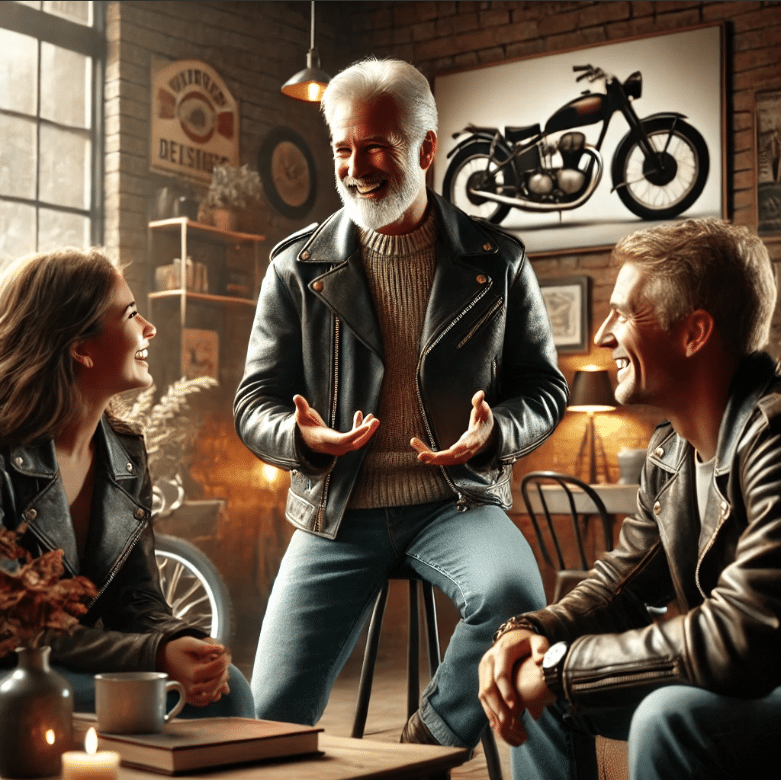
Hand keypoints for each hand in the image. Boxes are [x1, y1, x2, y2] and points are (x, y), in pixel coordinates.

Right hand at [158, 636, 230, 706]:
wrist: (163, 659)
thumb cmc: (177, 649)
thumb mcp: (188, 642)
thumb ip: (204, 646)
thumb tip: (221, 649)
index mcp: (193, 672)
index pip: (217, 669)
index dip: (225, 660)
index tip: (226, 653)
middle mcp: (191, 686)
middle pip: (217, 683)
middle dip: (224, 672)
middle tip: (224, 662)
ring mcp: (190, 694)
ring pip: (213, 695)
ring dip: (220, 683)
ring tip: (219, 671)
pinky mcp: (189, 698)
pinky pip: (205, 701)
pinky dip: (213, 693)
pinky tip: (213, 681)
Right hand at [294, 394, 378, 456]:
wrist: (305, 441)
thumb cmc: (304, 426)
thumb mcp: (301, 416)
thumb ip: (301, 407)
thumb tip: (296, 397)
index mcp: (325, 439)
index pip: (343, 439)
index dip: (356, 433)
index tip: (367, 426)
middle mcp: (334, 446)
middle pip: (354, 443)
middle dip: (366, 432)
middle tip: (376, 420)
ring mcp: (340, 448)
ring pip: (357, 442)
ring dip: (367, 430)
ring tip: (374, 418)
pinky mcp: (344, 445)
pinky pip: (355, 438)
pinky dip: (360, 428)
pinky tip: (361, 415)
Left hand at [410, 390, 493, 465]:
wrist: (487, 435)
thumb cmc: (483, 420)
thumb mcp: (483, 410)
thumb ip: (479, 403)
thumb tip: (479, 394)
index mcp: (475, 439)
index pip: (467, 445)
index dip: (459, 448)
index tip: (451, 450)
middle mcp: (467, 450)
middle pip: (452, 457)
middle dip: (436, 457)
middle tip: (421, 455)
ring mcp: (461, 456)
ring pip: (444, 460)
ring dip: (429, 456)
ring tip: (414, 445)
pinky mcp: (454, 457)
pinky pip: (441, 459)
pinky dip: (430, 456)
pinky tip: (419, 450)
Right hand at [479, 629, 549, 745]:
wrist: (511, 636)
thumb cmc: (526, 642)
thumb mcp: (536, 640)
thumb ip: (541, 648)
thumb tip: (541, 660)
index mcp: (503, 651)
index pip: (501, 673)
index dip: (506, 691)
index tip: (514, 706)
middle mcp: (489, 659)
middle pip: (489, 686)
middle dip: (497, 707)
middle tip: (507, 724)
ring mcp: (484, 668)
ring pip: (483, 693)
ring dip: (492, 711)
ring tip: (502, 727)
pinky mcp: (482, 675)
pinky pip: (482, 695)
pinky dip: (489, 710)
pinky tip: (496, 723)